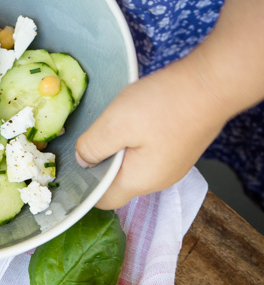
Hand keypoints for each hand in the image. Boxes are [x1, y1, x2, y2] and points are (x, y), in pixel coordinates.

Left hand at [75, 56, 228, 208]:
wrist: (212, 84)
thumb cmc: (164, 105)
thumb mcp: (116, 123)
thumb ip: (93, 146)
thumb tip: (83, 160)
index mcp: (140, 181)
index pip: (104, 200)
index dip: (85, 186)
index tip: (72, 162)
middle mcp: (159, 180)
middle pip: (119, 182)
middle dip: (102, 163)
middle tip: (94, 134)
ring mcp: (173, 165)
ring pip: (134, 165)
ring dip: (120, 148)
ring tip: (116, 123)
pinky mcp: (180, 148)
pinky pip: (149, 153)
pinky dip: (137, 140)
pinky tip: (137, 118)